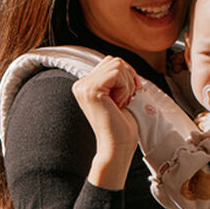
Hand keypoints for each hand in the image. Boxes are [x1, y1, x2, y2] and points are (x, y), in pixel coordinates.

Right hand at [71, 56, 140, 188]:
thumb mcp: (119, 95)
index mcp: (85, 85)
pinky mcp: (91, 90)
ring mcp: (83, 86)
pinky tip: (119, 104)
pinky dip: (125, 88)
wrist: (118, 147)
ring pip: (118, 65)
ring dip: (127, 85)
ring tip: (121, 103)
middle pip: (115, 61)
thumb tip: (124, 63)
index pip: (111, 62)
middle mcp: (80, 84)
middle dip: (128, 79)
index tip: (128, 96)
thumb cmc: (122, 125)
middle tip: (125, 101)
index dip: (127, 76)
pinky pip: (117, 73)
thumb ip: (117, 78)